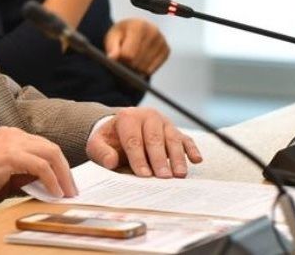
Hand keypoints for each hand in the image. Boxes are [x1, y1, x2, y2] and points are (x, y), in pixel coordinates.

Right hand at [0, 126, 76, 205]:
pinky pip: (40, 166)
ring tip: (66, 191)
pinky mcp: (11, 154)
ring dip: (62, 175)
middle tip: (71, 188)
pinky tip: (54, 191)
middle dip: (65, 170)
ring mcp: (12, 141)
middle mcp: (13, 134)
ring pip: (50, 153)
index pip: (43, 146)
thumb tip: (46, 184)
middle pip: (51, 147)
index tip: (64, 182)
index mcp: (11, 136)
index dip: (57, 165)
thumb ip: (25, 176)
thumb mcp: (6, 177)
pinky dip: (51, 180)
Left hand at [86, 107, 201, 178]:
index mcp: (128, 117)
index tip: (143, 175)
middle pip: (155, 139)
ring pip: (172, 139)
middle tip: (163, 177)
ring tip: (179, 175)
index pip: (133, 139)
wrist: (120, 130)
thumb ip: (101, 152)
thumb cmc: (110, 140)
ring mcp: (164, 123)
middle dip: (159, 159)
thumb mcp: (98, 144)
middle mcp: (148, 116)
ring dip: (177, 157)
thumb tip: (110, 161)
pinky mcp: (175, 131)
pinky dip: (192, 149)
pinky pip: (186, 139)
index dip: (138, 158)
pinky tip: (197, 160)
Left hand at [104, 18, 169, 75]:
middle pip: (136, 62)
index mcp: (138, 26)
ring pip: (144, 69)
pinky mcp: (167, 50)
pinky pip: (151, 71)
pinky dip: (143, 71)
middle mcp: (153, 31)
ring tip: (130, 61)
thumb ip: (112, 48)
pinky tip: (139, 62)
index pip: (128, 55)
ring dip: (134, 70)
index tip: (117, 57)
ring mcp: (162, 41)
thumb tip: (112, 58)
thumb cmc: (121, 35)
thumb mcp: (112, 38)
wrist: (134, 30)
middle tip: (122, 61)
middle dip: (127, 66)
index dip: (120, 60)